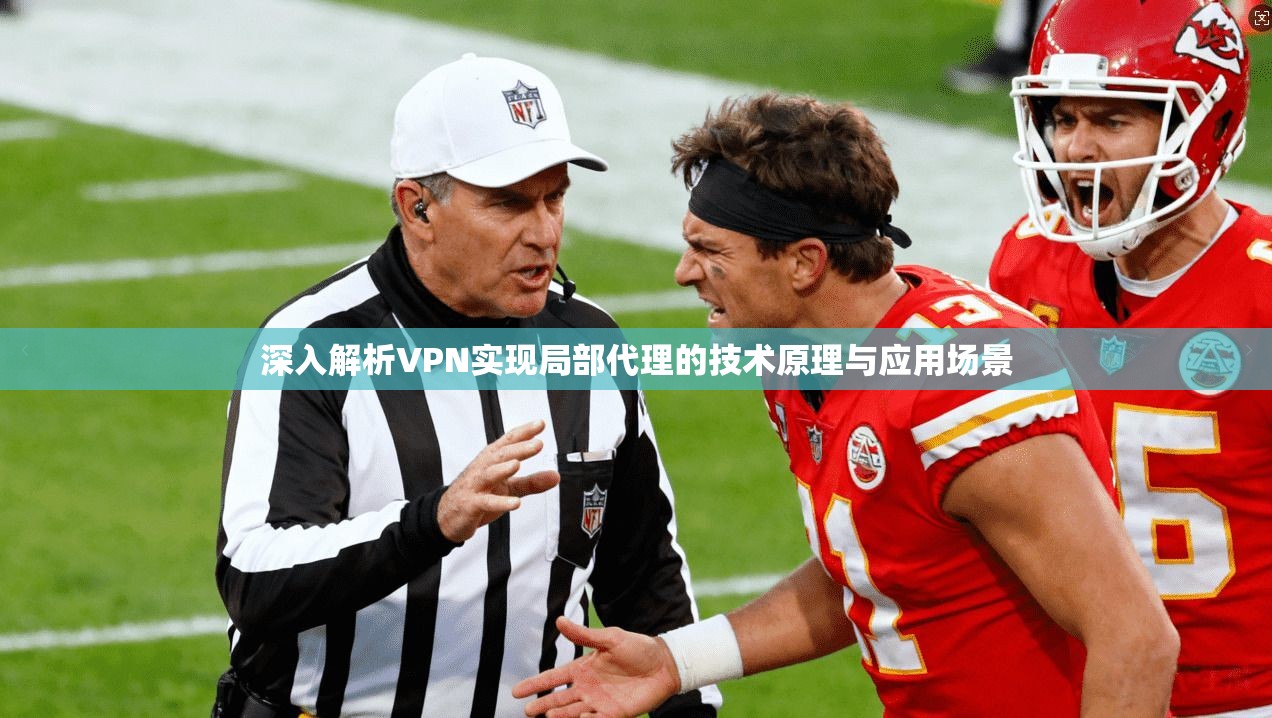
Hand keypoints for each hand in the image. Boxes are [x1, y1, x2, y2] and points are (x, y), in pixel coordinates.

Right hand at [437, 419, 559, 541]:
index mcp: (492, 460)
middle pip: (501, 455)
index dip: (524, 432)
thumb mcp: (508, 488)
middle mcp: (483, 469)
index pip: (508, 442)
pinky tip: (514, 503)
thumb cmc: (478, 494)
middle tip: (538, 444)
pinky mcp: (471, 505)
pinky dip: (499, 502)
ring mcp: (475, 486)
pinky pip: (485, 502)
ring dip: (503, 469)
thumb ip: (532, 482)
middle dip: (519, 448)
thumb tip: (555, 476)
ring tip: (517, 464)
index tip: (540, 424)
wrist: (448, 516)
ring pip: (489, 474)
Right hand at [512, 616, 679, 717]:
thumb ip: (584, 634)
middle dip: (543, 705)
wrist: (665, 663)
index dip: (535, 684)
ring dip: (562, 715)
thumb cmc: (638, 648)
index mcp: (583, 668)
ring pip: (574, 712)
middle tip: (527, 711)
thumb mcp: (610, 638)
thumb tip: (558, 620)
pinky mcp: (615, 714)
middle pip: (559, 699)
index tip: (516, 692)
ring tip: (549, 716)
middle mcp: (587, 687)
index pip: (554, 678)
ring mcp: (600, 702)